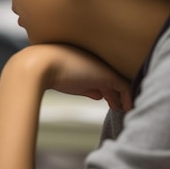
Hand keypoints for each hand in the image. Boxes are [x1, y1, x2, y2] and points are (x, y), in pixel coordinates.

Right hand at [3, 44, 132, 110]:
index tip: (106, 99)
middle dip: (115, 93)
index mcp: (84, 59)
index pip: (99, 74)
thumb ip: (85, 87)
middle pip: (111, 78)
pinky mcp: (108, 74)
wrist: (41, 64)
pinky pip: (125, 87)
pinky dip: (128, 98)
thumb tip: (99, 95)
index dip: (105, 88)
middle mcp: (95, 61)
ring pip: (119, 82)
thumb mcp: (69, 82)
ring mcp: (102, 66)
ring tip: (125, 109)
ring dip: (122, 97)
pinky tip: (127, 109)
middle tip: (119, 105)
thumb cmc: (46, 71)